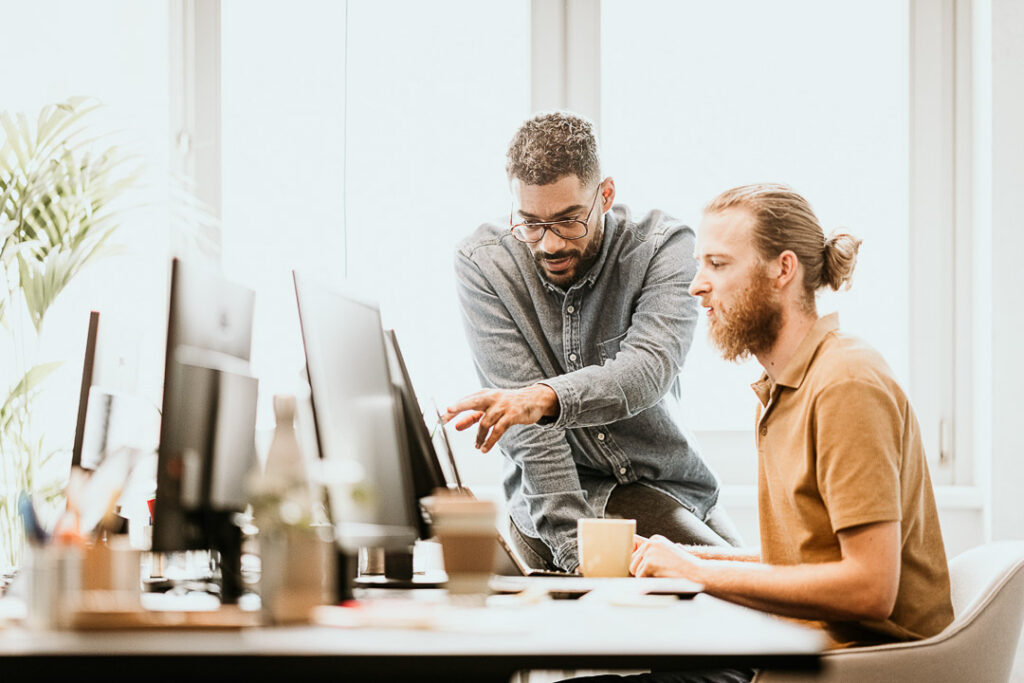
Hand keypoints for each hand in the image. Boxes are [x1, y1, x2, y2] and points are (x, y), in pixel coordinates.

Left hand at [442, 384, 558, 451]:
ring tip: (476, 446)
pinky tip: (484, 448)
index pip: (465, 402)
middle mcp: (492, 398)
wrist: (533, 400)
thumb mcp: (488, 408)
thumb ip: (472, 417)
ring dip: (479, 437)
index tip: (441, 417)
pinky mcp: (511, 415)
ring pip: (485, 422)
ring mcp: (502, 406)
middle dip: (459, 406)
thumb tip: (456, 426)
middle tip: (447, 411)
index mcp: (484, 395)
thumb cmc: (507, 404)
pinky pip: (498, 430)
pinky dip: (489, 441)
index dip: (453, 409)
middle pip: (473, 402)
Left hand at [630, 534, 700, 577]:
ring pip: (635, 570)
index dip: (644, 566)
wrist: (696, 572)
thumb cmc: (683, 567)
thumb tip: (632, 563)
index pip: (636, 555)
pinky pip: (640, 577)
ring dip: (646, 577)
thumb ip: (652, 554)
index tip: (658, 568)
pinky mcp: (650, 563)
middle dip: (642, 572)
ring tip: (662, 574)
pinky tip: (661, 577)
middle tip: (659, 573)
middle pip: (633, 562)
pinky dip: (648, 581)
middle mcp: (650, 543)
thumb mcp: (667, 553)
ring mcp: (649, 552)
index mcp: (654, 539)